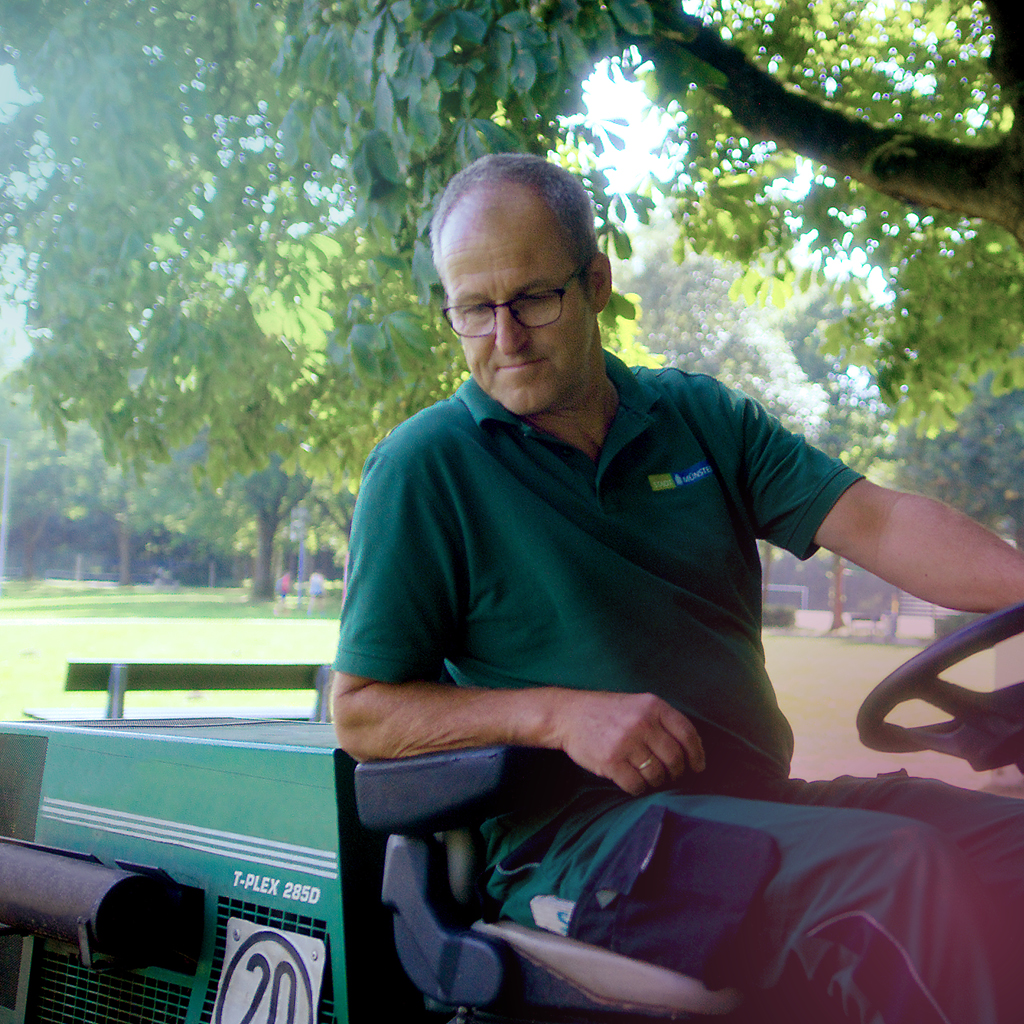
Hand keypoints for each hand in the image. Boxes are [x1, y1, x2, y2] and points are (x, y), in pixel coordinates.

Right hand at [553, 690, 704, 795]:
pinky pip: (637, 786)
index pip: (687, 733)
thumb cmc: (607, 712)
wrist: (568, 715)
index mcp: (652, 706)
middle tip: (669, 774)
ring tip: (647, 775)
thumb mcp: (637, 705)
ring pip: (657, 775)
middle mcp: (642, 722)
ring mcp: (626, 742)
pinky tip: (633, 781)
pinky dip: (639, 788)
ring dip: (656, 781)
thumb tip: (692, 751)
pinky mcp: (611, 761)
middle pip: (675, 759)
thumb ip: (662, 721)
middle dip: (675, 772)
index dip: (697, 754)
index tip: (698, 767)